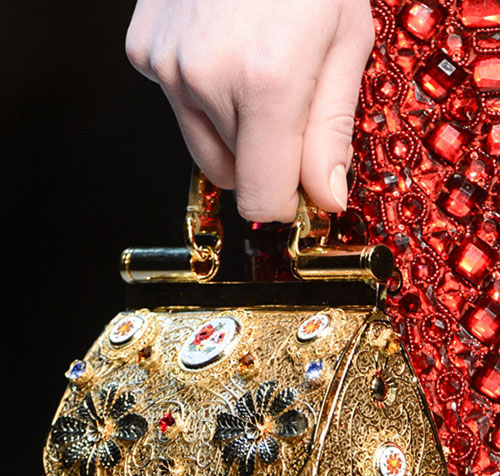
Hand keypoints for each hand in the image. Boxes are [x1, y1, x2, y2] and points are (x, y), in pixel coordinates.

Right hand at [126, 0, 374, 221]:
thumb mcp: (346, 41)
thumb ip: (331, 131)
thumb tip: (325, 198)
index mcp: (266, 82)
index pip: (260, 199)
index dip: (284, 201)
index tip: (301, 185)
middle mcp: (204, 78)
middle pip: (231, 176)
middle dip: (263, 159)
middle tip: (287, 108)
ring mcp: (165, 62)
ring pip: (203, 144)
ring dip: (233, 128)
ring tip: (256, 68)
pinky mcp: (144, 49)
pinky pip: (178, 106)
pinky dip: (204, 94)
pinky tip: (225, 47)